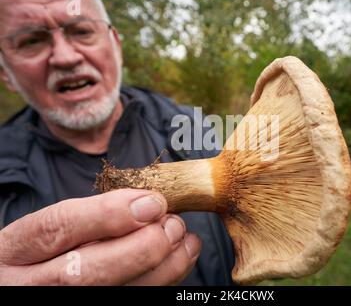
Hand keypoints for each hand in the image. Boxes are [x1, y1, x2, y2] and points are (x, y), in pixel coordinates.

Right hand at [0, 189, 200, 284]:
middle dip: (143, 247)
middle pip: (89, 272)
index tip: (152, 202)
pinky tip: (179, 261)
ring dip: (163, 267)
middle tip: (173, 224)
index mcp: (17, 249)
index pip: (58, 227)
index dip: (110, 214)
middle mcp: (33, 284)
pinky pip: (133, 300)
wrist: (23, 285)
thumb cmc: (42, 253)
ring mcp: (61, 304)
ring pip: (117, 293)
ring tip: (185, 239)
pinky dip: (162, 282)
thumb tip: (147, 203)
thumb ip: (91, 214)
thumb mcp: (50, 227)